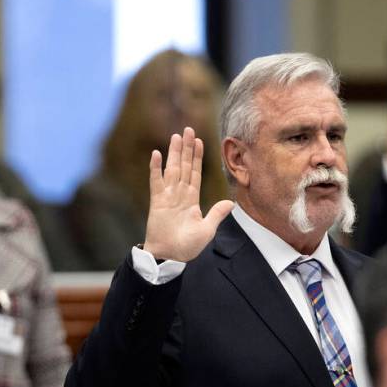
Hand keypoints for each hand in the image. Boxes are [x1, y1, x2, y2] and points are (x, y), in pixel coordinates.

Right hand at [142, 127, 233, 261]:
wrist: (170, 256)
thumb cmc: (187, 246)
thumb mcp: (207, 229)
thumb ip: (217, 214)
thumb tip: (230, 202)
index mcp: (192, 199)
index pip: (196, 173)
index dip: (198, 157)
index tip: (200, 141)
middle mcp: (179, 194)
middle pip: (184, 166)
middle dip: (187, 148)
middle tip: (188, 129)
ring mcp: (168, 196)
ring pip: (172, 169)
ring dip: (174, 153)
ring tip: (176, 136)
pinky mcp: (157, 201)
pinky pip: (156, 181)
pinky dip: (156, 168)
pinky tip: (156, 154)